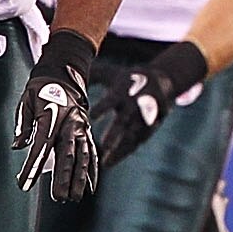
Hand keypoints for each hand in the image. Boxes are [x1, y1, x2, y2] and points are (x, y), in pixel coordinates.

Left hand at [16, 28, 102, 202]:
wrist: (64, 72)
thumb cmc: (40, 88)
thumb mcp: (26, 101)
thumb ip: (23, 124)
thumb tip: (17, 146)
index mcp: (52, 116)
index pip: (41, 146)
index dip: (33, 166)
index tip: (25, 183)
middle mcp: (70, 124)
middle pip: (67, 155)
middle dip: (64, 178)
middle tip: (58, 198)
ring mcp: (81, 128)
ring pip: (83, 157)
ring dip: (79, 178)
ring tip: (74, 197)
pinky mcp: (86, 131)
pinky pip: (91, 153)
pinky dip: (91, 170)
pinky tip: (89, 187)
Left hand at [94, 39, 208, 169]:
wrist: (164, 82)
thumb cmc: (131, 78)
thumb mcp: (114, 74)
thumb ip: (94, 75)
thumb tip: (68, 68)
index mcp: (124, 91)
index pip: (112, 100)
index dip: (103, 108)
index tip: (91, 116)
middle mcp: (135, 105)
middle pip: (124, 122)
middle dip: (114, 134)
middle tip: (102, 146)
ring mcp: (144, 119)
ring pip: (132, 136)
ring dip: (118, 149)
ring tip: (104, 162)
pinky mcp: (150, 128)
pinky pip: (135, 143)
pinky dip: (123, 153)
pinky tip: (110, 162)